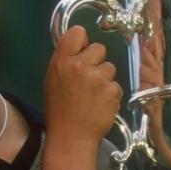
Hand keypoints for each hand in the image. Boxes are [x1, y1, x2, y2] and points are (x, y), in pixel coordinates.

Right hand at [45, 25, 121, 147]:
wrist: (71, 137)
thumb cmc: (60, 110)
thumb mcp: (53, 80)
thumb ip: (66, 61)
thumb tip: (80, 46)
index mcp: (62, 61)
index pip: (77, 33)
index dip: (83, 41)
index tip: (83, 50)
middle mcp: (80, 65)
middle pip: (99, 48)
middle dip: (97, 61)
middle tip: (89, 79)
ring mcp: (98, 78)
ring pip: (110, 67)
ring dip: (105, 79)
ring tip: (94, 96)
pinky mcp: (112, 90)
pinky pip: (116, 85)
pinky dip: (111, 94)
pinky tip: (101, 105)